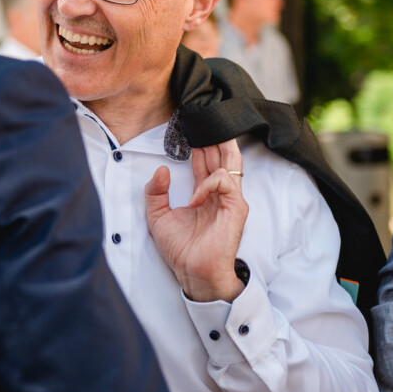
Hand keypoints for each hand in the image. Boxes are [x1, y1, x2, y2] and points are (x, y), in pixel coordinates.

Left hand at [144, 140, 248, 302]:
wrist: (192, 273)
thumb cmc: (180, 249)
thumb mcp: (158, 216)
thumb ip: (155, 192)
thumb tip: (161, 169)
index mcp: (204, 193)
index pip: (205, 161)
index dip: (198, 144)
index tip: (187, 128)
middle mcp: (219, 193)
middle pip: (222, 155)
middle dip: (212, 136)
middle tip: (201, 118)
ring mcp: (230, 199)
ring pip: (231, 162)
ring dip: (219, 145)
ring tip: (207, 132)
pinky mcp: (236, 208)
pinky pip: (225, 183)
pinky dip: (208, 183)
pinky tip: (195, 197)